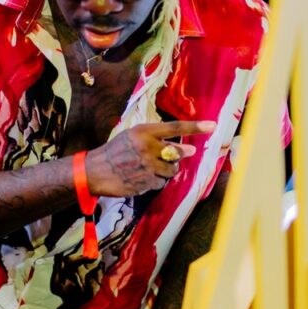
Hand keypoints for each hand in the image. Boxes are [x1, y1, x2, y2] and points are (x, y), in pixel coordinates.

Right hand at [85, 121, 215, 197]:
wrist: (94, 171)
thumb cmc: (115, 151)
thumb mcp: (132, 138)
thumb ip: (157, 140)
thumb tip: (188, 149)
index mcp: (143, 132)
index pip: (175, 127)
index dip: (195, 127)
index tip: (213, 126)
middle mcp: (147, 147)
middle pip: (177, 153)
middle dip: (177, 156)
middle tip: (165, 157)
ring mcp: (147, 166)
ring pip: (172, 170)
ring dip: (166, 171)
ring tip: (148, 168)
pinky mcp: (145, 182)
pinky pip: (161, 183)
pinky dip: (155, 182)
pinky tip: (141, 178)